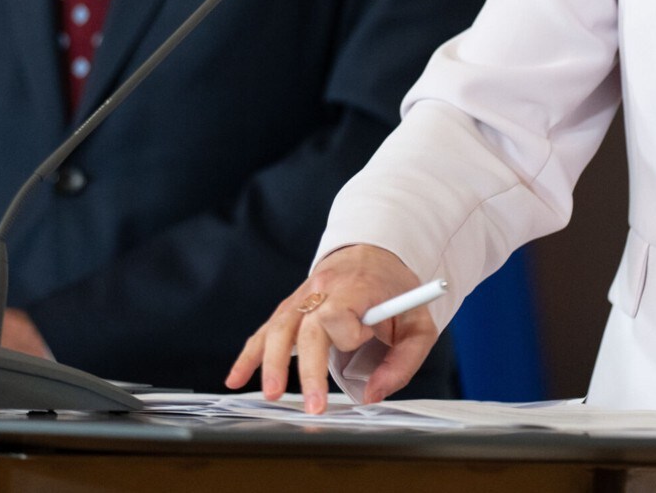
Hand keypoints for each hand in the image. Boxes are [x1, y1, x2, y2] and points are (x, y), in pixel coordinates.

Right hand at [225, 244, 433, 413]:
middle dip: (307, 370)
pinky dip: (249, 355)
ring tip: (272, 394)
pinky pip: (265, 330)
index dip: (350, 334)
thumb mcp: (419, 321)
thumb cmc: (394, 289)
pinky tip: (236, 378)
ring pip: (278, 329)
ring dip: (271, 363)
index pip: (338, 313)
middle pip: (304, 329)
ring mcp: (302, 297)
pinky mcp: (290, 307)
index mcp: (355, 287)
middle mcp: (322, 288)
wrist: (374, 251)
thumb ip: (403, 361)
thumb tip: (373, 394)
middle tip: (314, 406)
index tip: (366, 338)